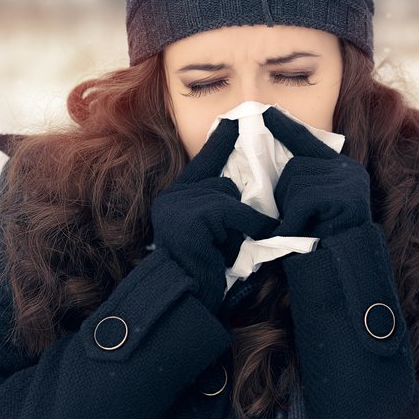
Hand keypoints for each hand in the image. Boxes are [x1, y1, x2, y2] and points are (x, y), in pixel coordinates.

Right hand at [151, 118, 279, 311]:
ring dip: (238, 221)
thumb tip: (238, 185)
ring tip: (227, 246)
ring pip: (228, 195)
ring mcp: (178, 207)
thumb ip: (217, 206)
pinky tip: (245, 240)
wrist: (188, 297)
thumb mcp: (212, 231)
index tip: (233, 121)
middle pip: (222, 183)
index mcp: (175, 198)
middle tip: (229, 239)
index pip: (202, 163)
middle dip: (235, 210)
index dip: (219, 143)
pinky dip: (247, 224)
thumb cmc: (205, 269)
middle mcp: (172, 198)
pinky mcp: (191, 218)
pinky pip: (232, 210)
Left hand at [261, 106, 372, 239]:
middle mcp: (349, 170)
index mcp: (342, 169)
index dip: (286, 129)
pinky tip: (301, 234)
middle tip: (295, 222)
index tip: (267, 113)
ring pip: (295, 183)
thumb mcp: (305, 209)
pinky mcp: (347, 196)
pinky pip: (303, 200)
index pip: (309, 142)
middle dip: (284, 197)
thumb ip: (297, 184)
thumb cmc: (319, 242)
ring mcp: (351, 182)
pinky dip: (293, 220)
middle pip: (295, 168)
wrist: (344, 271)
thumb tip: (266, 167)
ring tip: (304, 229)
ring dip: (289, 211)